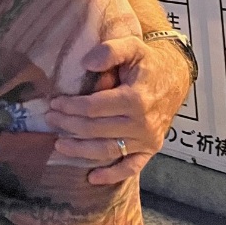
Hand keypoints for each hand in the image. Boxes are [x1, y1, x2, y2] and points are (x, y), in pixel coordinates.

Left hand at [46, 35, 189, 184]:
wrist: (175, 78)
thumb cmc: (148, 62)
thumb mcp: (132, 46)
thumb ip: (109, 51)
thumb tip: (86, 64)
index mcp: (136, 99)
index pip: (94, 107)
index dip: (71, 106)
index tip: (54, 103)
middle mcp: (142, 124)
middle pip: (96, 129)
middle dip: (69, 125)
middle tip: (50, 119)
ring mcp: (147, 140)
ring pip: (108, 150)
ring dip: (81, 150)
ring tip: (59, 145)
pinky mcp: (151, 150)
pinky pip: (131, 168)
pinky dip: (112, 175)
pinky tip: (92, 178)